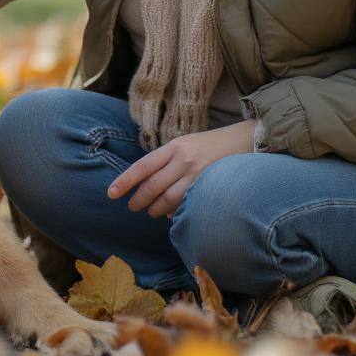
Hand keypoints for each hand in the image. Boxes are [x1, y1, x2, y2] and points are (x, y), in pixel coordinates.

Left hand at [106, 119, 256, 219]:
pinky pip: (186, 205)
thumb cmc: (209, 145)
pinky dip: (175, 212)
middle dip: (139, 201)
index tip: (111, 194)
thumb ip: (166, 162)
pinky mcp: (210, 186)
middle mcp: (183, 159)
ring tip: (152, 212)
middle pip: (152, 186)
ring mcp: (197, 174)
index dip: (125, 182)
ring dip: (156, 210)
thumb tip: (147, 186)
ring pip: (168, 200)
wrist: (244, 140)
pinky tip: (172, 214)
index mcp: (173, 147)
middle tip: (132, 207)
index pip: (142, 167)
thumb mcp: (184, 145)